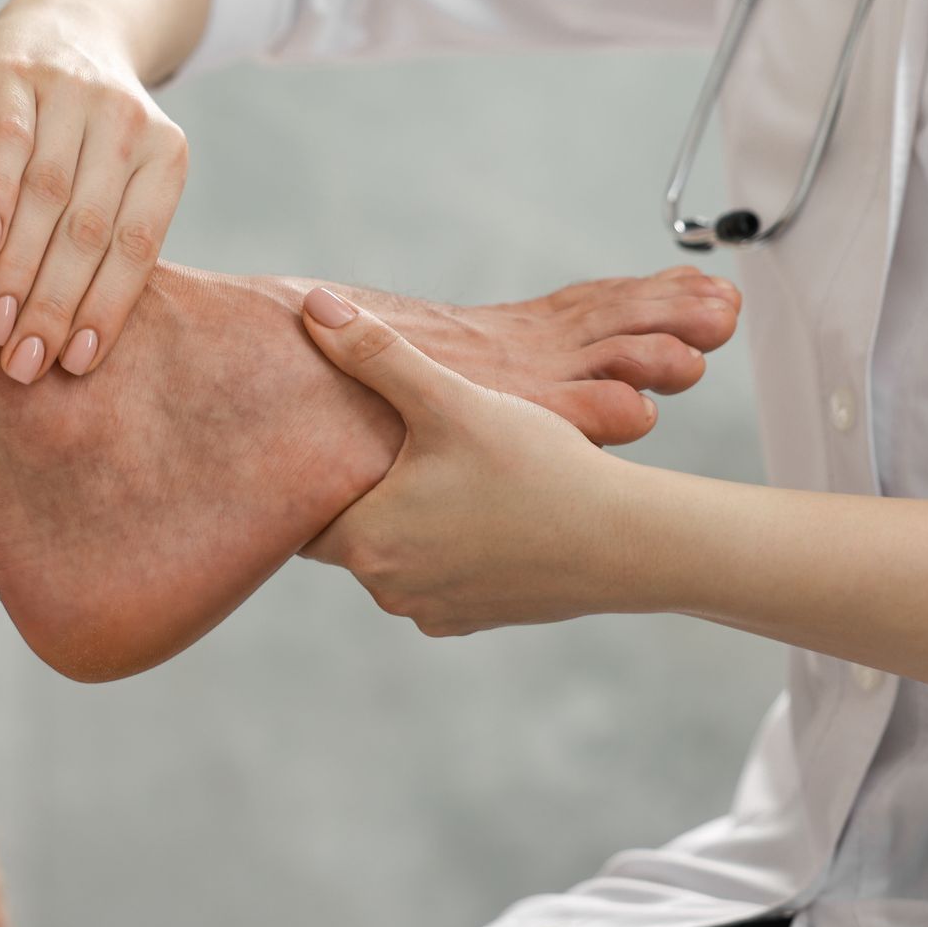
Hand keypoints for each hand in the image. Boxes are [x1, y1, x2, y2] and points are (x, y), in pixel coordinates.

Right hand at [0, 0, 188, 383]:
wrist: (68, 23)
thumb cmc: (90, 135)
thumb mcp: (120, 175)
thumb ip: (106, 241)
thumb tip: (73, 350)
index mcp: (167, 157)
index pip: (137, 247)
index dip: (107, 309)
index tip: (74, 365)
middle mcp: (128, 123)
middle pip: (90, 230)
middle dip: (55, 305)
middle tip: (22, 363)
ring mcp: (74, 92)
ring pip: (48, 193)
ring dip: (19, 268)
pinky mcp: (17, 71)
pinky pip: (9, 140)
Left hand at [299, 287, 642, 634]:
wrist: (625, 542)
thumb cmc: (536, 467)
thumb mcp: (450, 400)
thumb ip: (375, 354)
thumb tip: (314, 306)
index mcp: (365, 541)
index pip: (302, 509)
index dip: (310, 473)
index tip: (322, 441)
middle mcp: (387, 588)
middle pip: (347, 532)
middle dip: (363, 492)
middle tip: (386, 445)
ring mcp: (429, 609)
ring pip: (394, 554)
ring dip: (406, 520)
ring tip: (437, 472)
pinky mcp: (469, 619)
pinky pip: (436, 577)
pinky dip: (448, 548)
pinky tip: (478, 509)